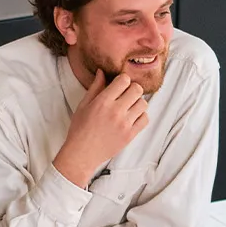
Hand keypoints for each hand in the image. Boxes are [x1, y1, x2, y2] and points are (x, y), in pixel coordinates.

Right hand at [52, 69, 150, 187]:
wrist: (81, 154)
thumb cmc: (79, 129)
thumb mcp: (83, 105)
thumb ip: (95, 87)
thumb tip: (102, 71)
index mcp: (103, 101)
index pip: (124, 80)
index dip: (122, 80)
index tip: (119, 86)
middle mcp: (115, 111)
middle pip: (137, 89)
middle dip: (132, 89)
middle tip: (125, 95)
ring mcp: (125, 124)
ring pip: (143, 103)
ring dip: (137, 103)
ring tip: (128, 108)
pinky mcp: (130, 135)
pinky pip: (145, 119)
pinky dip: (141, 116)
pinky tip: (132, 118)